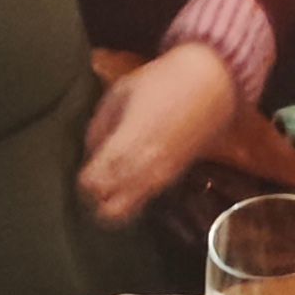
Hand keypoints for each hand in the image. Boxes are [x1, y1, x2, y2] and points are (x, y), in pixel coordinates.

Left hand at [78, 43, 240, 226]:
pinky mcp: (174, 178)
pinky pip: (145, 199)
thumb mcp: (119, 93)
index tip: (83, 169)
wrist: (211, 85)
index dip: (82, 182)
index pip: (92, 185)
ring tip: (109, 181)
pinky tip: (130, 176)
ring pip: (129, 213)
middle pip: (109, 212)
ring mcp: (160, 177)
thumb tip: (91, 151)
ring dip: (114, 201)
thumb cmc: (163, 82)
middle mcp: (142, 169)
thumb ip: (100, 126)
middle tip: (93, 183)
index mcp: (125, 145)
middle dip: (96, 202)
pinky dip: (132, 195)